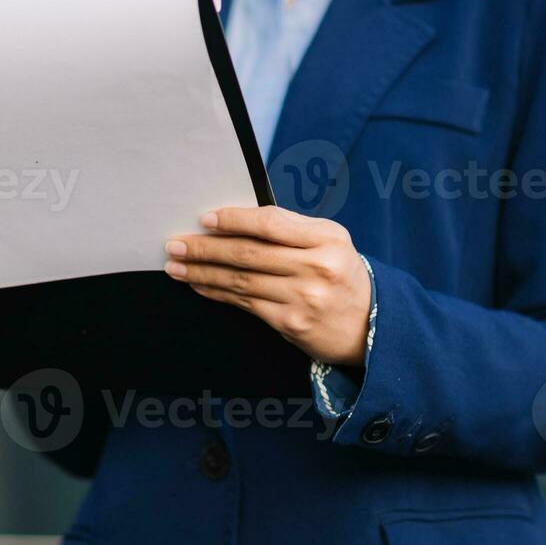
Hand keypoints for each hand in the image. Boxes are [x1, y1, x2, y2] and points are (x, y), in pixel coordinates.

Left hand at [165, 206, 371, 366]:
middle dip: (205, 248)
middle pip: (249, 253)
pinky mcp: (292, 323)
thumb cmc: (340, 274)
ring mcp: (304, 298)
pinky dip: (217, 293)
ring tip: (176, 265)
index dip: (234, 220)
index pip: (270, 223)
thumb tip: (233, 220)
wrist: (370, 325)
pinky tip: (198, 285)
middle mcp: (317, 267)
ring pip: (241, 281)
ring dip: (202, 272)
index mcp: (327, 237)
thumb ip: (290, 229)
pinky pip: (245, 304)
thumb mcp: (329, 241)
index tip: (204, 219)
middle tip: (175, 244)